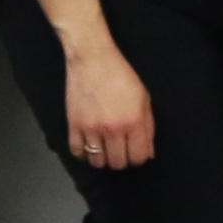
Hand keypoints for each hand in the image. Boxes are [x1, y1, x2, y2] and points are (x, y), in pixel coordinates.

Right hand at [57, 31, 159, 170]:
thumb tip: (148, 153)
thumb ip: (148, 127)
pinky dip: (83, 153)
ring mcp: (92, 128)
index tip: (135, 152)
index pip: (138, 157)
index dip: (138, 158)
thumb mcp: (143, 98)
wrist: (93, 59)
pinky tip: (89, 146)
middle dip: (121, 159)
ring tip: (105, 148)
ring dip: (103, 158)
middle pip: (118, 163)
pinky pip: (77, 152)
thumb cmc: (121, 75)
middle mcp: (113, 129)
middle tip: (120, 150)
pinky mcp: (74, 125)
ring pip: (97, 161)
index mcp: (134, 121)